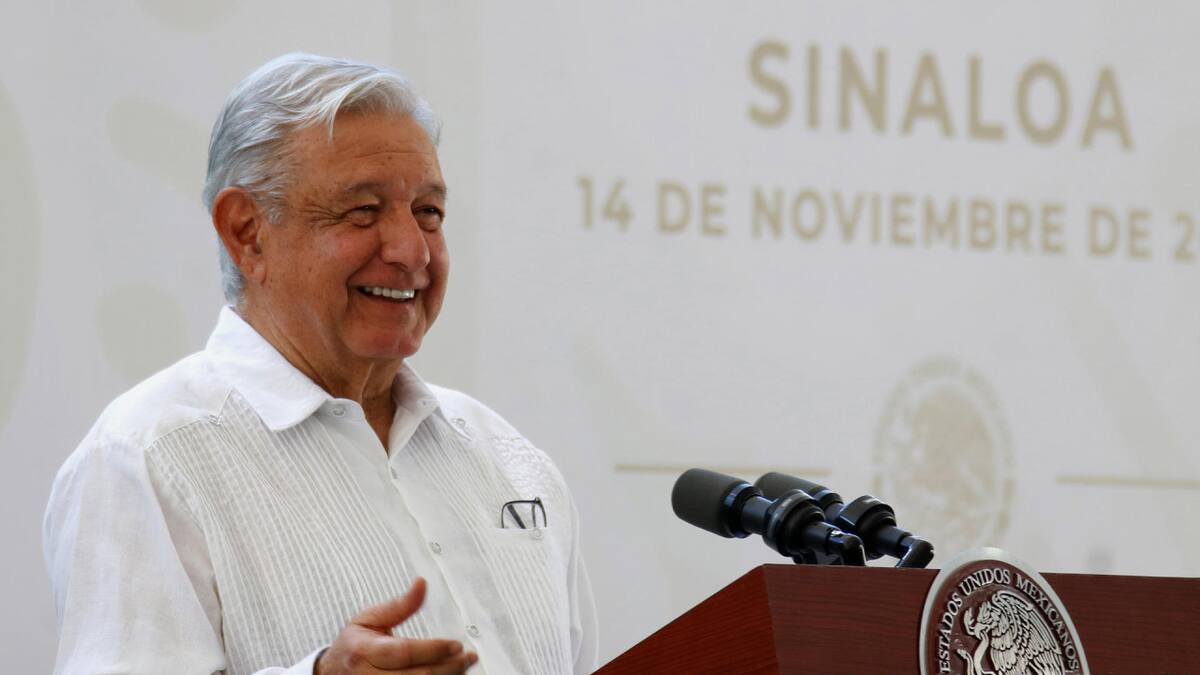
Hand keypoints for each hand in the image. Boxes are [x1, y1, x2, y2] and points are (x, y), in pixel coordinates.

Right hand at [316, 577, 477, 673]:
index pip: (403, 652)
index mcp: (364, 651)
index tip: (456, 644)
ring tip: (464, 666)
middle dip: (449, 667)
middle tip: (468, 656)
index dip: (433, 649)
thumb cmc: (354, 644)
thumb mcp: (370, 618)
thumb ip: (399, 605)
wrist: (331, 673)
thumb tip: (421, 583)